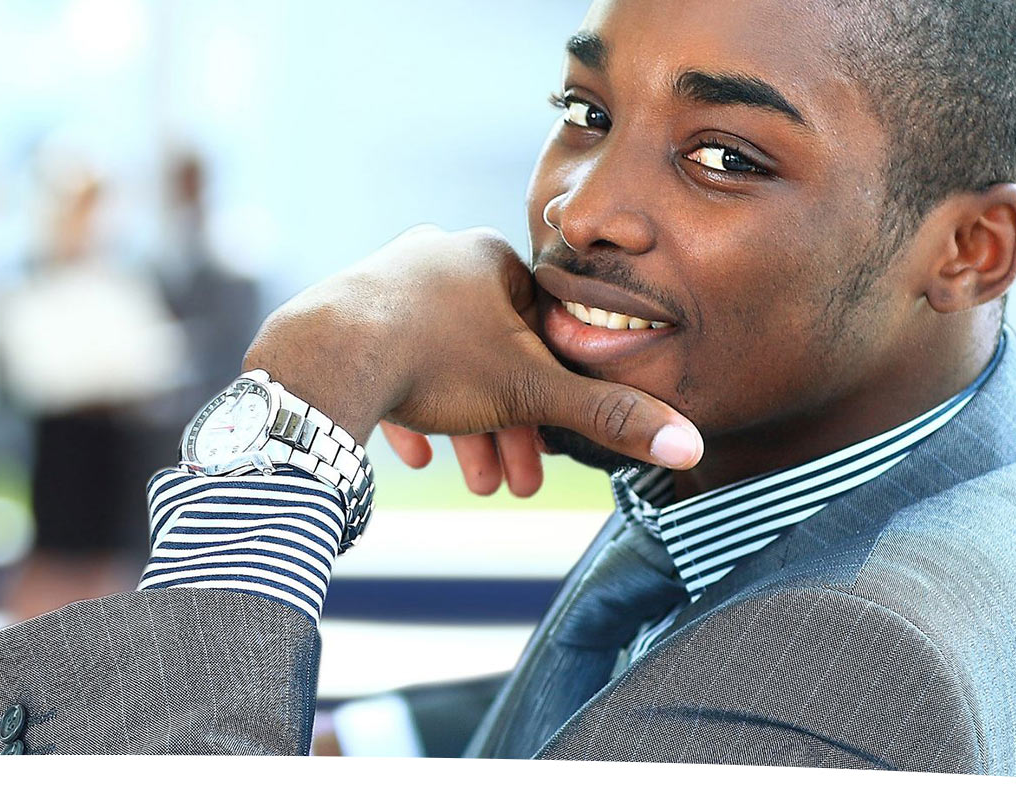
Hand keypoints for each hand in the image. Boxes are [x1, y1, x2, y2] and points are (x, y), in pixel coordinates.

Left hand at [242, 225, 701, 471]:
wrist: (327, 360)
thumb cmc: (434, 364)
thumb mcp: (532, 395)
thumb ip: (610, 418)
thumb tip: (688, 444)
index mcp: (491, 258)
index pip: (540, 334)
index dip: (552, 402)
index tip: (545, 457)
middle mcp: (438, 254)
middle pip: (489, 355)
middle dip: (504, 427)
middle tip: (506, 485)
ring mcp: (386, 278)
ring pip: (440, 362)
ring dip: (461, 426)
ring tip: (468, 481)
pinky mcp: (345, 311)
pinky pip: (388, 362)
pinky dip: (407, 408)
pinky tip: (412, 453)